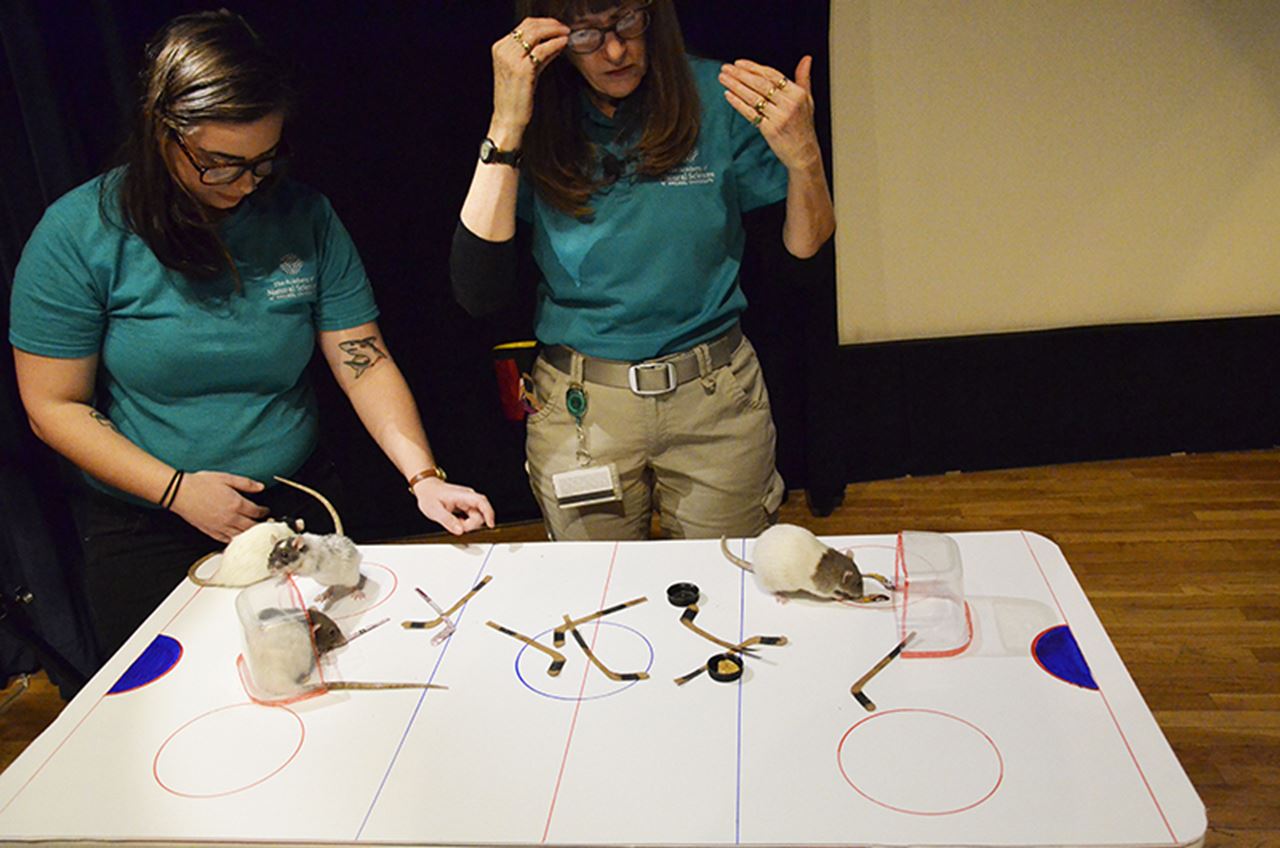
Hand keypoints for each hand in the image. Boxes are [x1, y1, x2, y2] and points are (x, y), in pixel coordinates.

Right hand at [169, 471, 269, 542]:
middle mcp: (230, 518)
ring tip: (255, 532)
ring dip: (250, 534)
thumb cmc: (200, 484)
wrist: (180, 492)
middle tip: (265, 524)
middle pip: (252, 527)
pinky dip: (235, 540)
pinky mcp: (211, 531)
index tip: (266, 511)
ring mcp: (220, 527)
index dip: (264, 511)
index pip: (257, 512)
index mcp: (236, 504)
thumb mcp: (226, 478)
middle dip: (261, 525)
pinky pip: (227, 540)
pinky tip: (238, 538)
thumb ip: (246, 483)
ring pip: (241, 536)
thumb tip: (260, 487)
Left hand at [412, 477, 495, 535]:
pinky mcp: (466, 507)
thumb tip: (460, 531)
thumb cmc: (429, 495)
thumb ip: (448, 520)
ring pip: (476, 518)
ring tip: (452, 522)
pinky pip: (471, 518)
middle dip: (470, 525)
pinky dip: (465, 523)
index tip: (490, 525)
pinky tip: (455, 521)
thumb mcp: (434, 510)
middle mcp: (468, 498)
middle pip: (480, 515)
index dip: (489, 514)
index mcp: (463, 495)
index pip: (482, 502)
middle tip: (456, 526)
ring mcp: (468, 502)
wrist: (426, 488)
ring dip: (466, 525)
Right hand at [490, 16, 569, 142]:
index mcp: (500, 48)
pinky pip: (542, 49)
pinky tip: (564, 44)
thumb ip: (539, 55)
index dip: (544, 23)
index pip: (524, 25)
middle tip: (565, 29)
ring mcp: (511, 58)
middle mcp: (503, 50)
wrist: (508, 119)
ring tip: (567, 34)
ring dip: (555, 31)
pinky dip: (555, 44)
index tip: (558, 26)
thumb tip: (557, 41)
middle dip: (551, 24)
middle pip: (530, 25)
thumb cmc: (516, 98)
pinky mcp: (522, 69)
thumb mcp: (527, 71)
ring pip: (536, 33)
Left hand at [719, 56, 822, 171]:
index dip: (754, 68)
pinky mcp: (769, 130)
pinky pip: (750, 113)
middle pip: (760, 84)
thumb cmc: (804, 127)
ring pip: (753, 97)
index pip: (772, 75)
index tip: (739, 63)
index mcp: (797, 94)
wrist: (804, 153)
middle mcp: (789, 104)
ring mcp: (779, 117)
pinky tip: (728, 95)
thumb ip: (804, 78)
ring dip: (735, 86)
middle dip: (740, 74)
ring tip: (723, 78)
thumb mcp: (808, 100)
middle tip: (726, 68)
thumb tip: (806, 59)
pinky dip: (738, 103)